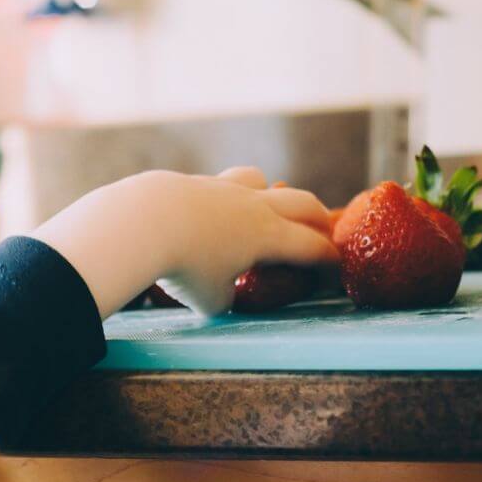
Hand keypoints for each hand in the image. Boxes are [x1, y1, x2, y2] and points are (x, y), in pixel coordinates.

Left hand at [30, 167, 337, 316]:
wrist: (144, 222)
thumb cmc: (184, 267)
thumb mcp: (210, 300)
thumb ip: (225, 297)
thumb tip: (222, 292)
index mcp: (269, 236)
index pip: (311, 246)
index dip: (329, 259)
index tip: (337, 266)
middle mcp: (253, 206)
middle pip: (301, 202)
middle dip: (317, 218)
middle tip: (323, 230)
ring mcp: (223, 188)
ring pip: (259, 180)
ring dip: (270, 194)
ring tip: (264, 209)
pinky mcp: (194, 182)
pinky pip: (220, 185)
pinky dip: (226, 198)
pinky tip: (210, 212)